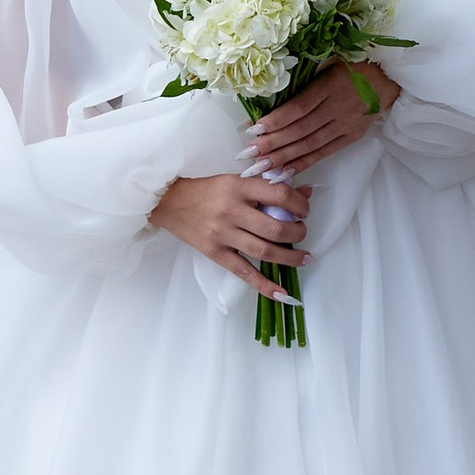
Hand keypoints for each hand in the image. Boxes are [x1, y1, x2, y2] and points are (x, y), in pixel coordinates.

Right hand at [149, 167, 310, 292]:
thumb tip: (305, 193)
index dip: (299, 205)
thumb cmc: (207, 190)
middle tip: (302, 233)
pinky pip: (244, 272)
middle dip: (297, 233)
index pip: (279, 195)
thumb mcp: (236, 181)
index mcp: (239, 187)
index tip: (304, 211)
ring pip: (264, 251)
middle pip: (275, 228)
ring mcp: (223, 234)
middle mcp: (232, 211)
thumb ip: (267, 187)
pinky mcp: (215, 253)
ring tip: (304, 258)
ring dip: (290, 257)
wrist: (170, 202)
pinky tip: (281, 293)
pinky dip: (264, 285)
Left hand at [244, 62, 402, 172]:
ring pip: (310, 144)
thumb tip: (267, 99)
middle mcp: (339, 106)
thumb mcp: (327, 64)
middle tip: (249, 154)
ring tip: (261, 167)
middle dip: (273, 143)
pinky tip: (285, 172)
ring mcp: (346, 124)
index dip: (276, 120)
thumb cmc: (351, 67)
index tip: (253, 130)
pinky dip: (303, 163)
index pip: (299, 107)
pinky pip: (324, 153)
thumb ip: (303, 81)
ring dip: (284, 157)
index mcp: (331, 84)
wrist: (386, 78)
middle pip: (301, 129)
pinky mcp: (351, 137)